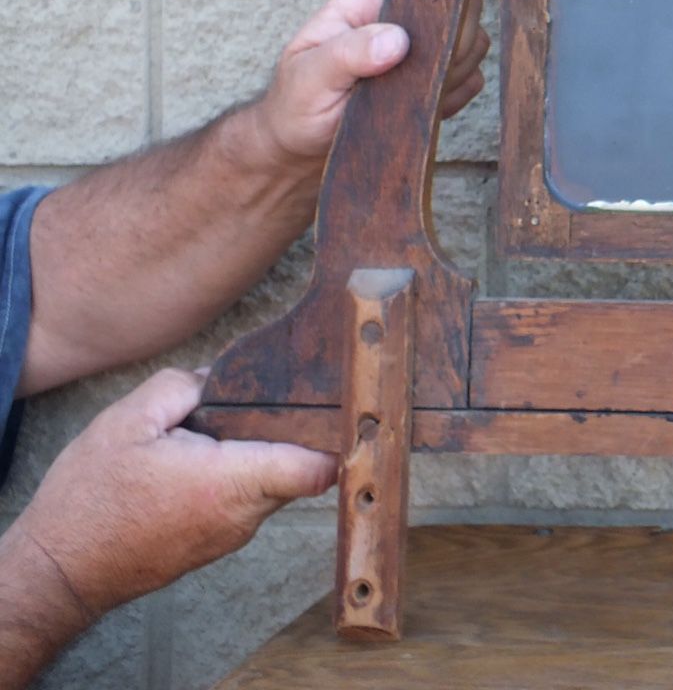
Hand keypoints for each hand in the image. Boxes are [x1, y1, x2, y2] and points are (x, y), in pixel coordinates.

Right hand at [3, 369, 336, 632]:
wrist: (57, 570)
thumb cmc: (89, 501)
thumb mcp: (126, 422)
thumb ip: (181, 387)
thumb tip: (218, 375)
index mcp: (230, 483)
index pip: (315, 468)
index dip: (336, 435)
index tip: (341, 404)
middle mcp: (242, 516)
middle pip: (300, 467)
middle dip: (290, 431)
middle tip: (268, 399)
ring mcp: (231, 536)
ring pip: (272, 484)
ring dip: (257, 454)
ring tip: (219, 429)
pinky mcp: (216, 544)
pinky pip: (246, 502)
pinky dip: (237, 478)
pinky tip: (202, 459)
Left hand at [253, 0, 499, 164]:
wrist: (301, 150)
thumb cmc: (294, 105)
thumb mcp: (308, 77)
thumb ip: (348, 54)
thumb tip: (396, 39)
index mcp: (367, 1)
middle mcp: (401, 21)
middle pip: (459, 1)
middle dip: (455, 32)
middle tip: (418, 66)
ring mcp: (423, 53)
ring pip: (473, 42)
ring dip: (456, 68)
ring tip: (409, 92)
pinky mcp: (437, 84)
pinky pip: (473, 80)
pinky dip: (457, 94)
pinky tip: (423, 107)